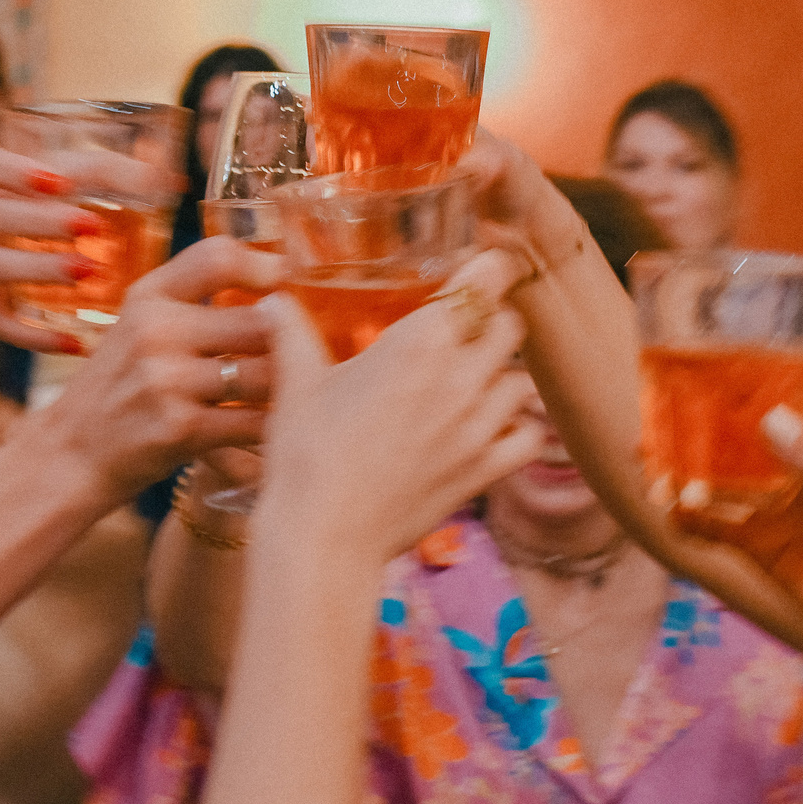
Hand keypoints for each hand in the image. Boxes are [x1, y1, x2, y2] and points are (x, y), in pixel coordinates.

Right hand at [0, 139, 174, 352]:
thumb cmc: (8, 209)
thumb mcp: (31, 183)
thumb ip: (92, 174)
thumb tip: (170, 181)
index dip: (6, 169)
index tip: (55, 180)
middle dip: (35, 222)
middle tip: (87, 226)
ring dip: (36, 269)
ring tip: (87, 273)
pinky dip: (32, 334)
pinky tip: (74, 341)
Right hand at [21, 235, 286, 500]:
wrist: (72, 454)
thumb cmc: (119, 387)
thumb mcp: (138, 326)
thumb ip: (190, 301)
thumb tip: (275, 289)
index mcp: (148, 296)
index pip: (218, 257)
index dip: (265, 264)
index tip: (287, 282)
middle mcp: (155, 330)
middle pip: (259, 320)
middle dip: (292, 342)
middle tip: (312, 354)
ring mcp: (166, 380)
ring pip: (266, 373)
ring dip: (291, 388)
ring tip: (303, 394)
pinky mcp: (181, 429)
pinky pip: (254, 423)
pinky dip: (275, 430)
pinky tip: (283, 432)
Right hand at [256, 282, 542, 564]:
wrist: (325, 535)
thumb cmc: (306, 454)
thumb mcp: (296, 383)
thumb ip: (292, 332)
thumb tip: (273, 301)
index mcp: (419, 341)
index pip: (484, 281)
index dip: (487, 269)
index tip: (479, 268)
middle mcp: (461, 377)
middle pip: (511, 325)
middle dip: (493, 320)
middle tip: (467, 328)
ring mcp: (479, 427)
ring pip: (524, 381)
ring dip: (504, 374)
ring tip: (477, 379)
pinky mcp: (485, 471)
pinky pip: (529, 436)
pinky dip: (519, 428)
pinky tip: (493, 427)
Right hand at [646, 407, 802, 670]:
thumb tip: (770, 419)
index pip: (768, 413)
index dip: (725, 406)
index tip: (683, 399)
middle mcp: (793, 468)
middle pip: (733, 447)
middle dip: (692, 445)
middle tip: (650, 444)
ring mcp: (772, 506)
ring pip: (718, 485)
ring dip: (685, 483)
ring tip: (654, 484)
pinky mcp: (757, 544)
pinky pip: (714, 526)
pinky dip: (688, 521)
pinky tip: (668, 517)